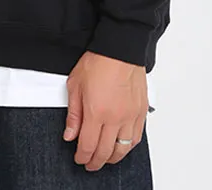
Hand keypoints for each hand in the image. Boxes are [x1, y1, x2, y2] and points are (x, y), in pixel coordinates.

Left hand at [63, 50, 148, 170]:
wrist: (120, 48)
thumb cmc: (98, 61)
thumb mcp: (75, 85)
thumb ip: (73, 114)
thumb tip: (69, 135)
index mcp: (96, 111)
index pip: (88, 146)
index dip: (82, 157)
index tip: (79, 159)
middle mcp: (115, 117)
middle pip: (106, 152)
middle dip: (96, 162)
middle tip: (90, 163)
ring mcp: (130, 115)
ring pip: (123, 149)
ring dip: (113, 157)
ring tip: (105, 158)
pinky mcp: (141, 111)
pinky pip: (137, 137)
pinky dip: (128, 147)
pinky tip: (122, 145)